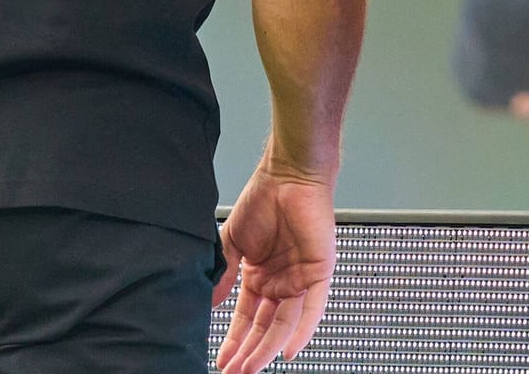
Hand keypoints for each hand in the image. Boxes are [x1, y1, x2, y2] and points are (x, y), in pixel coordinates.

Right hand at [212, 162, 337, 373]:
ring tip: (250, 368)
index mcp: (261, 276)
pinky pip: (314, 307)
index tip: (222, 361)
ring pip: (285, 323)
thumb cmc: (263, 199)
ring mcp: (301, 278)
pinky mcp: (320, 270)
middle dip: (249, 352)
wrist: (287, 174)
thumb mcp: (234, 243)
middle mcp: (282, 281)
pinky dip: (303, 330)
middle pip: (265, 327)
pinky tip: (289, 351)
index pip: (247, 318)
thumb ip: (223, 274)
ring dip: (268, 347)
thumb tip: (209, 304)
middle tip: (234, 372)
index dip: (235, 340)